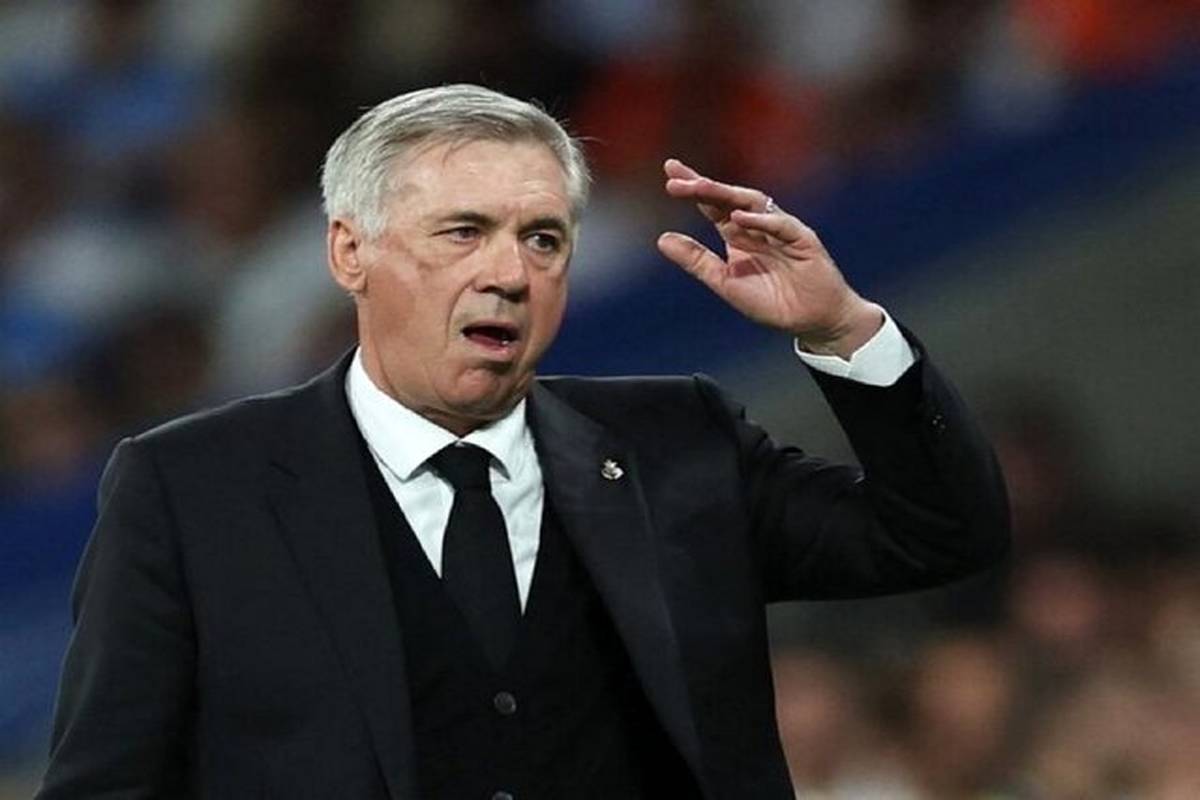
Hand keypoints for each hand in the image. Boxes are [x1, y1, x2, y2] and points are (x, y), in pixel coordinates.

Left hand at [657, 158, 881, 358]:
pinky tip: (738, 218)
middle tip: (676, 179)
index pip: (713, 206)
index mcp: (738, 235)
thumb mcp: (725, 283)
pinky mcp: (803, 240)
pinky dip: (761, 221)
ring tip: (700, 188)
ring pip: (753, 204)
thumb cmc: (773, 302)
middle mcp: (758, 226)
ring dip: (726, 194)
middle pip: (729, 198)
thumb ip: (697, 261)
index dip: (693, 190)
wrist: (812, 321)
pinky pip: (781, 225)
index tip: (670, 174)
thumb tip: (662, 239)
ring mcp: (781, 230)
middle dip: (704, 186)